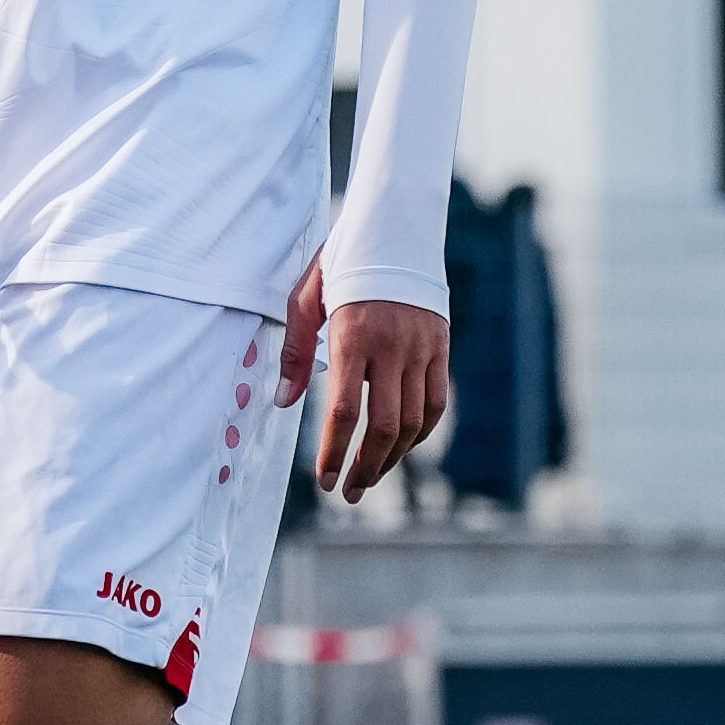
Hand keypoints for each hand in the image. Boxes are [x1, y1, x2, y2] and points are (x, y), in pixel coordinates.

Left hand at [276, 262, 450, 501]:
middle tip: (348, 493)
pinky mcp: (441, 348)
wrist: (394, 232)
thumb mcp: (304, 299)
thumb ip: (295, 352)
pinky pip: (436, 402)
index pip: (344, 411)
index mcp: (353, 336)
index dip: (333, 452)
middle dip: (365, 468)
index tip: (323, 479)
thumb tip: (283, 403)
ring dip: (392, 458)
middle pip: (384, 427)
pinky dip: (421, 432)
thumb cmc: (340, 265)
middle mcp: (392, 347)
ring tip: (370, 477)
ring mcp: (422, 349)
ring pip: (415, 421)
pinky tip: (401, 447)